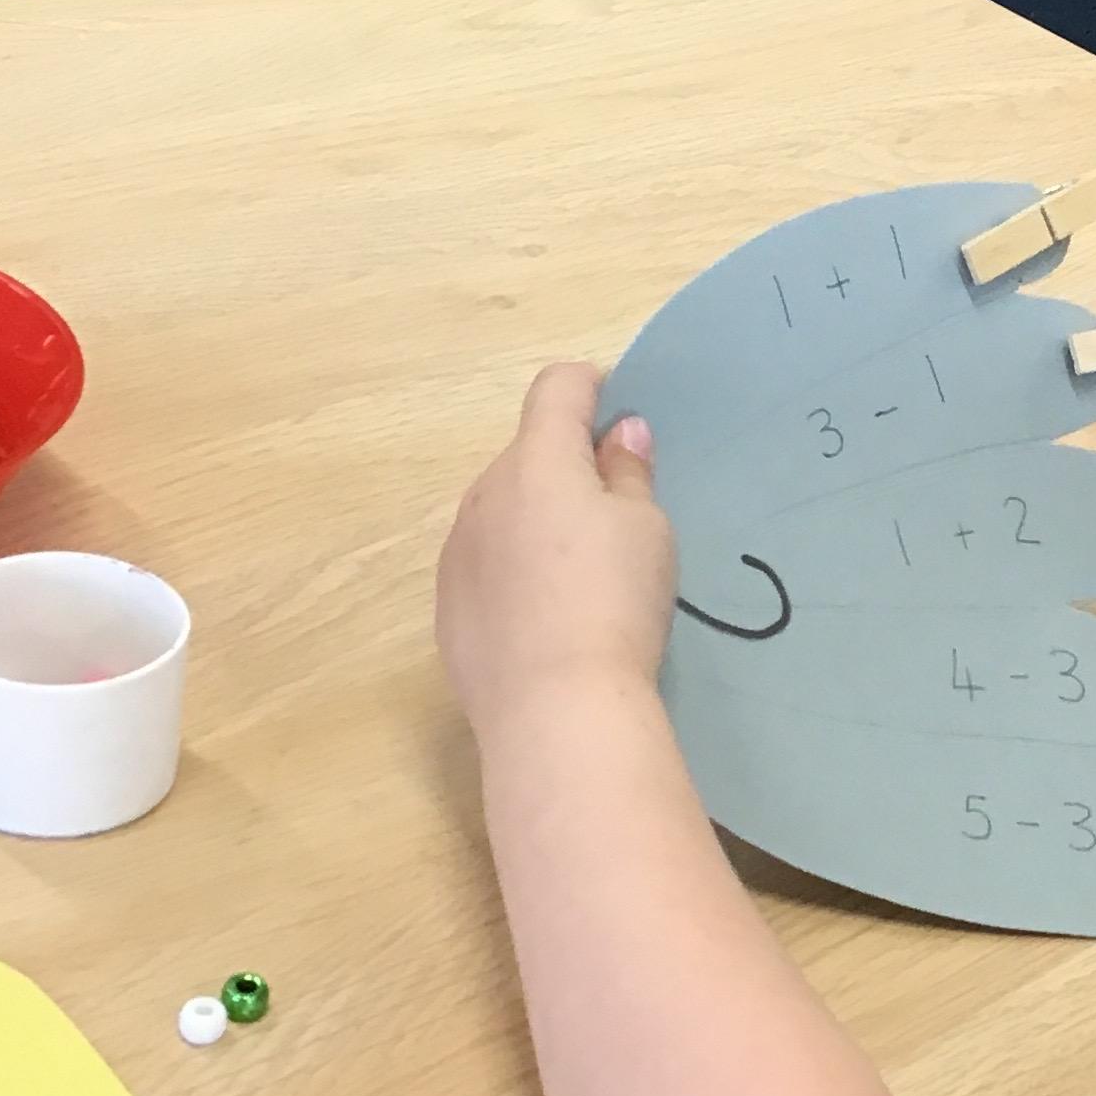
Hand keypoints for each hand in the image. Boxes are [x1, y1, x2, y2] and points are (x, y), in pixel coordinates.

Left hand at [438, 364, 676, 737]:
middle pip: (528, 455)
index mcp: (537, 461)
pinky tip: (545, 621)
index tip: (621, 419)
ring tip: (581, 580)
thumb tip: (619, 436)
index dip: (593, 389)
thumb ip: (629, 475)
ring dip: (537, 523)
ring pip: (502, 513)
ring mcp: (457, 552)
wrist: (553, 709)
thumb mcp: (648, 532)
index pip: (557, 387)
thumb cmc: (615, 602)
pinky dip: (514, 573)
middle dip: (568, 468)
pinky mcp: (447, 607)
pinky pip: (485, 566)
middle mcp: (484, 494)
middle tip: (617, 517)